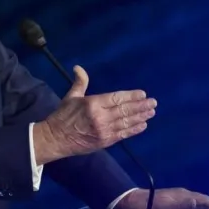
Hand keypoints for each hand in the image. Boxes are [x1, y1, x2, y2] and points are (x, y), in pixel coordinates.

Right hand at [33, 65, 157, 164]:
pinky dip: (134, 130)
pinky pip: (123, 135)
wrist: (55, 139)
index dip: (131, 96)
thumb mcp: (70, 97)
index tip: (143, 94)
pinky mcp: (105, 141)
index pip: (116, 98)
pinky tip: (142, 125)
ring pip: (126, 122)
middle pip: (125, 110)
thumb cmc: (63, 116)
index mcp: (92, 104)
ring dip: (141, 117)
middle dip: (141, 106)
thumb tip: (78, 67)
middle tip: (153, 103)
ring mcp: (104, 130)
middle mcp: (100, 117)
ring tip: (151, 112)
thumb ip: (80, 82)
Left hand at [116, 187, 208, 208]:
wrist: (133, 202)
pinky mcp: (170, 204)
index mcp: (184, 195)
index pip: (204, 200)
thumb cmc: (149, 206)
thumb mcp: (165, 207)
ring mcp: (176, 199)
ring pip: (193, 207)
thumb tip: (197, 203)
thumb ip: (182, 205)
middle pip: (200, 204)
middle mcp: (183, 195)